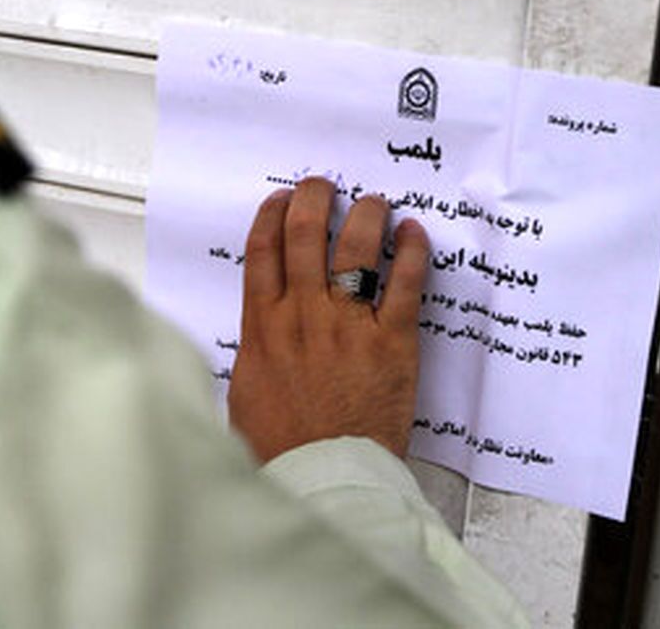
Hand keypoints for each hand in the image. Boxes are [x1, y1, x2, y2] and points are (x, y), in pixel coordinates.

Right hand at [228, 177, 429, 462]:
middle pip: (304, 232)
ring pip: (355, 246)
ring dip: (364, 213)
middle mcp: (304, 314)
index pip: (262, 249)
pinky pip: (405, 281)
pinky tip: (413, 233)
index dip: (272, 214)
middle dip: (314, 197)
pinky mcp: (392, 339)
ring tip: (372, 202)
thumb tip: (259, 337)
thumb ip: (255, 352)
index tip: (281, 200)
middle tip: (324, 186)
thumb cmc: (284, 445)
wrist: (323, 474)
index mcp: (263, 325)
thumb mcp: (245, 391)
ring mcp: (348, 323)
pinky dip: (411, 250)